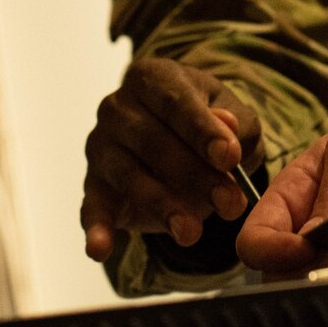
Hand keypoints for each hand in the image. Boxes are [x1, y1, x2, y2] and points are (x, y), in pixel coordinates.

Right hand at [81, 58, 260, 261]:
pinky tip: (100, 248)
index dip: (203, 130)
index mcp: (152, 78)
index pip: (175, 101)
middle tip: (230, 204)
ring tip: (191, 233)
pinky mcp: (93, 184)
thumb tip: (226, 128)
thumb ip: (235, 123)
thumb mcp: (235, 117)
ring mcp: (101, 145)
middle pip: (152, 141)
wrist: (184, 144)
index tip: (229, 158)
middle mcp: (118, 107)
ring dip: (162, 206)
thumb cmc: (209, 125)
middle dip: (194, 176)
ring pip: (129, 175)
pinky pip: (92, 206)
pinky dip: (96, 228)